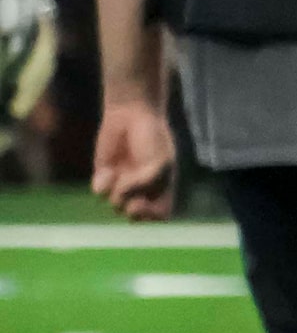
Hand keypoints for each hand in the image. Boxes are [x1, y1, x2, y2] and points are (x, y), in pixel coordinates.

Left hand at [91, 98, 175, 221]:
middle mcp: (142, 191)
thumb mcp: (159, 162)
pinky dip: (104, 183)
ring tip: (122, 174)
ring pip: (116, 206)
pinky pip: (99, 193)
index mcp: (161, 188)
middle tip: (135, 202)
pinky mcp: (103, 179)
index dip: (154, 217)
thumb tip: (118, 198)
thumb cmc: (152, 138)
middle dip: (134, 211)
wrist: (131, 115)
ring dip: (119, 194)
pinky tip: (109, 169)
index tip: (150, 206)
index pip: (159, 216)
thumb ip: (144, 185)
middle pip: (136, 217)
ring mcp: (121, 186)